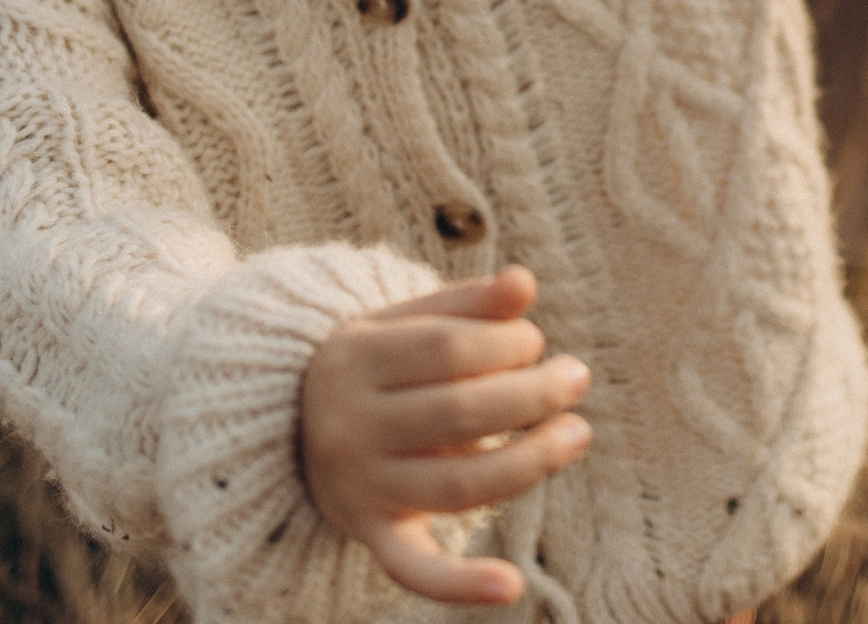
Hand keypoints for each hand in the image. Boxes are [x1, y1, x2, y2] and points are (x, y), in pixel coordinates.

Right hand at [298, 266, 592, 606]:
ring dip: (531, 461)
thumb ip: (469, 304)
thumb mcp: (408, 321)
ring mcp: (360, 485)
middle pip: (459, 413)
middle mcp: (351, 425)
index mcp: (356, 357)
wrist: (290, 425)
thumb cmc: (380, 363)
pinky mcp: (373, 533)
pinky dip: (459, 585)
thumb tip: (525, 282)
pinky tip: (511, 586)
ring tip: (577, 433)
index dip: (507, 343)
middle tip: (576, 377)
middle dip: (532, 395)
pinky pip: (412, 568)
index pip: (450, 348)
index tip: (535, 341)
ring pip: (457, 484)